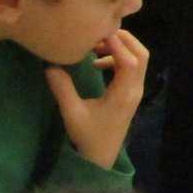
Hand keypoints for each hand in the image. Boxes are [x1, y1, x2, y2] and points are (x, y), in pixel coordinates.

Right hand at [45, 29, 147, 168]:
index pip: (130, 61)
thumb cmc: (88, 137)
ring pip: (139, 60)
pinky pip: (132, 68)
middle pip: (141, 55)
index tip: (95, 35)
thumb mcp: (72, 113)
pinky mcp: (130, 93)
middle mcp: (135, 90)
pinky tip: (97, 63)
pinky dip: (118, 58)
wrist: (101, 157)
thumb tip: (51, 64)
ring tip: (95, 48)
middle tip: (97, 36)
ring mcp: (135, 91)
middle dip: (123, 40)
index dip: (116, 44)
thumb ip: (63, 89)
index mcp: (124, 94)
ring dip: (121, 48)